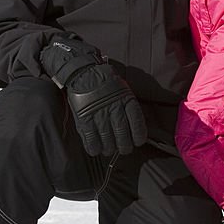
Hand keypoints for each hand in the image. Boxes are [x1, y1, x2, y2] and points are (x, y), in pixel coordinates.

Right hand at [40, 38, 147, 156]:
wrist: (84, 73)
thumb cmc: (106, 82)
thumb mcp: (124, 90)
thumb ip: (129, 106)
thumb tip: (136, 125)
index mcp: (126, 100)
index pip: (136, 122)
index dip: (139, 135)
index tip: (139, 141)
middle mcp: (114, 108)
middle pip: (122, 133)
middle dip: (125, 145)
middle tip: (124, 149)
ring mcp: (98, 114)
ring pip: (107, 138)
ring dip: (110, 148)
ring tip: (110, 150)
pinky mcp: (84, 118)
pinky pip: (90, 138)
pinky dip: (94, 147)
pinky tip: (96, 150)